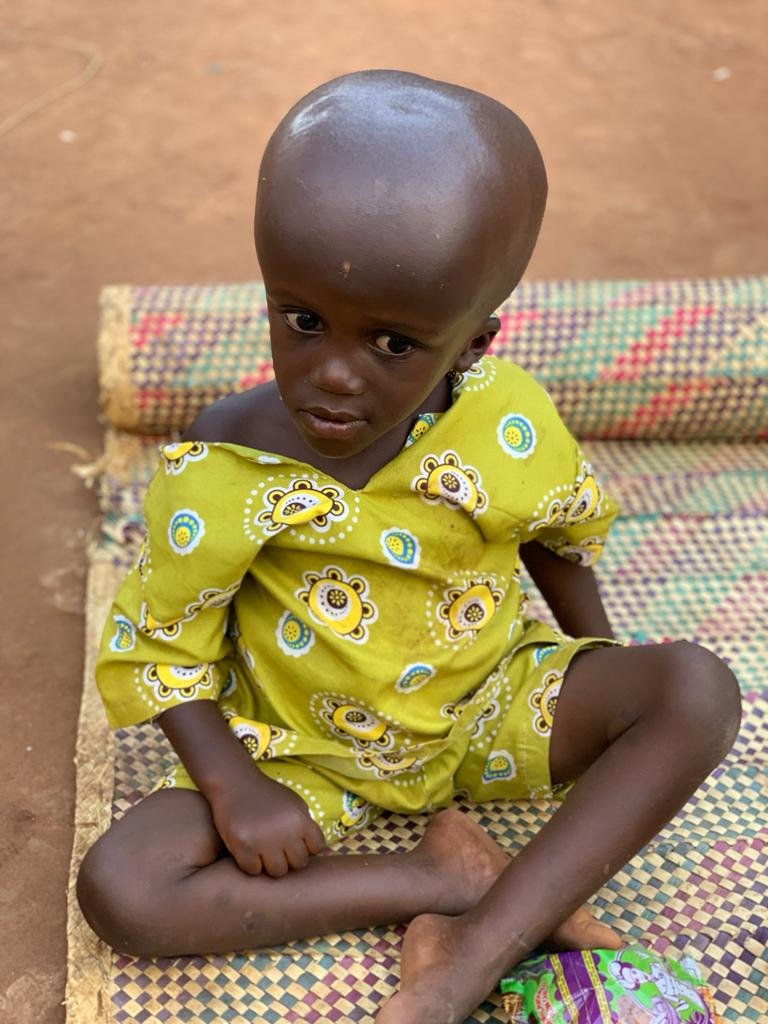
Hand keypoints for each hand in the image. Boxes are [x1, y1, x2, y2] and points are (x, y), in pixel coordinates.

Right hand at [210, 767, 325, 876]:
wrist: (235, 783)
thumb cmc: (266, 794)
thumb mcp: (293, 803)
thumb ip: (305, 824)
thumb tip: (315, 850)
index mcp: (301, 819)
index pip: (317, 848)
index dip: (307, 847)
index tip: (295, 841)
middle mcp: (286, 831)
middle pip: (299, 863)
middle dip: (290, 857)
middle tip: (277, 848)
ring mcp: (264, 840)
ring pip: (278, 871)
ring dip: (270, 864)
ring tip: (263, 851)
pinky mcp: (243, 846)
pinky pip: (253, 870)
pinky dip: (250, 864)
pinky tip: (248, 851)